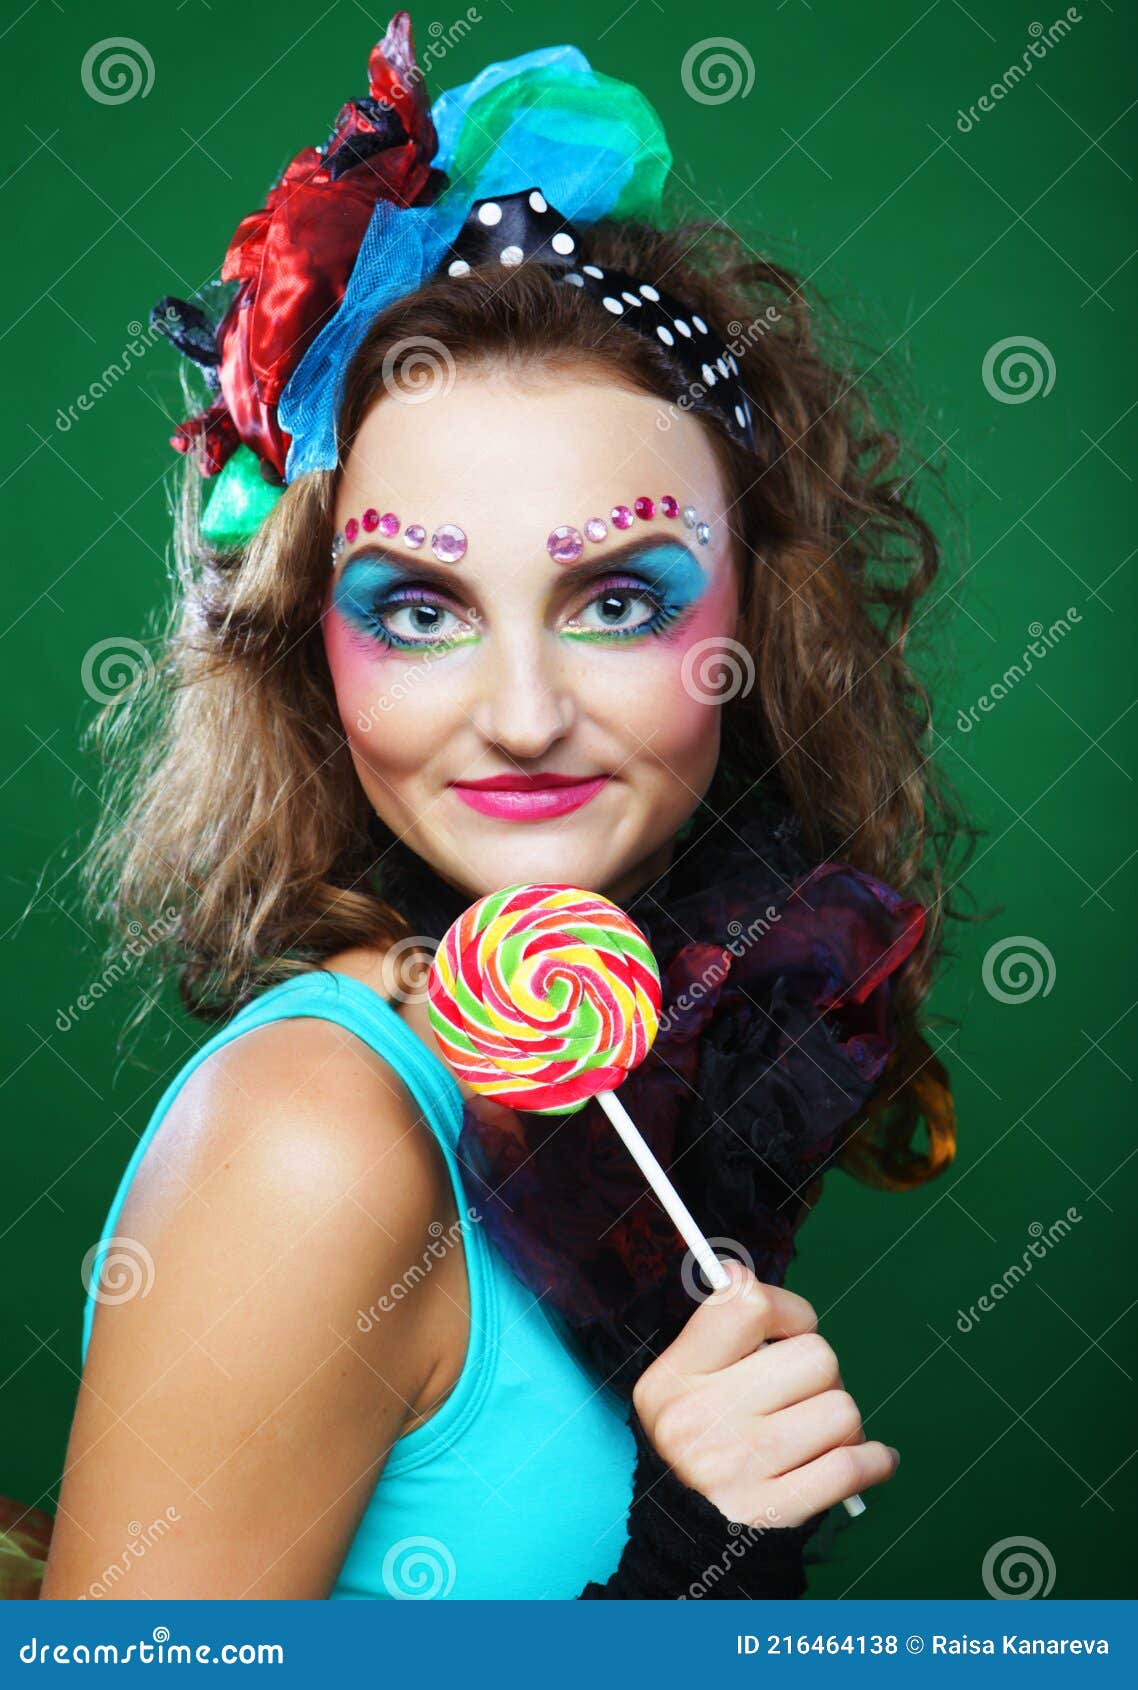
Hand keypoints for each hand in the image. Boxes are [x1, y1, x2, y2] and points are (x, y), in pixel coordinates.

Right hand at [631, 1263, 898, 1527]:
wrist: (683, 1539)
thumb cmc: (698, 1441)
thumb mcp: (682, 1383)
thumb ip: (718, 1332)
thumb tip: (738, 1274)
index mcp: (676, 1377)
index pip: (747, 1305)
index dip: (788, 1309)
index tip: (788, 1330)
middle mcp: (701, 1419)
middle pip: (816, 1355)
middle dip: (821, 1373)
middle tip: (801, 1394)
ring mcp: (738, 1467)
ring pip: (842, 1408)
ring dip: (842, 1422)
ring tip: (819, 1434)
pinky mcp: (772, 1512)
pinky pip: (854, 1465)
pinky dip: (874, 1460)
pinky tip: (870, 1459)